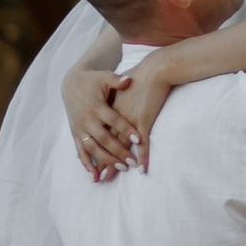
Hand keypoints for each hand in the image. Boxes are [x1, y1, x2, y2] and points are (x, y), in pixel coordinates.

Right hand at [62, 61, 144, 179]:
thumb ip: (117, 80)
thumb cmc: (93, 80)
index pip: (114, 120)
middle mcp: (87, 119)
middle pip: (104, 139)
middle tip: (132, 162)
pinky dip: (87, 164)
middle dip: (118, 151)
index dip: (126, 130)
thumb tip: (129, 79)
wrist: (71, 82)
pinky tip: (95, 176)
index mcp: (96, 106)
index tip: (139, 139)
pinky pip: (80, 151)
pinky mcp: (75, 133)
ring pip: (93, 148)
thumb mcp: (105, 77)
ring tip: (121, 169)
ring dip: (106, 160)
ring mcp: (80, 128)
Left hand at [92, 53, 184, 169]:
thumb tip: (108, 108)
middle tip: (99, 177)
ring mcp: (130, 120)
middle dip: (103, 161)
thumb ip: (113, 99)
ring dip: (118, 162)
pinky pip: (142, 144)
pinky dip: (143, 157)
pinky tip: (142, 169)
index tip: (91, 163)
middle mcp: (116, 118)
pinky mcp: (143, 120)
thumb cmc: (140, 76)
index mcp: (109, 110)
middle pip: (107, 143)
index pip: (99, 133)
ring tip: (113, 176)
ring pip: (121, 146)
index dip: (95, 149)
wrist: (154, 69)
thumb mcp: (120, 87)